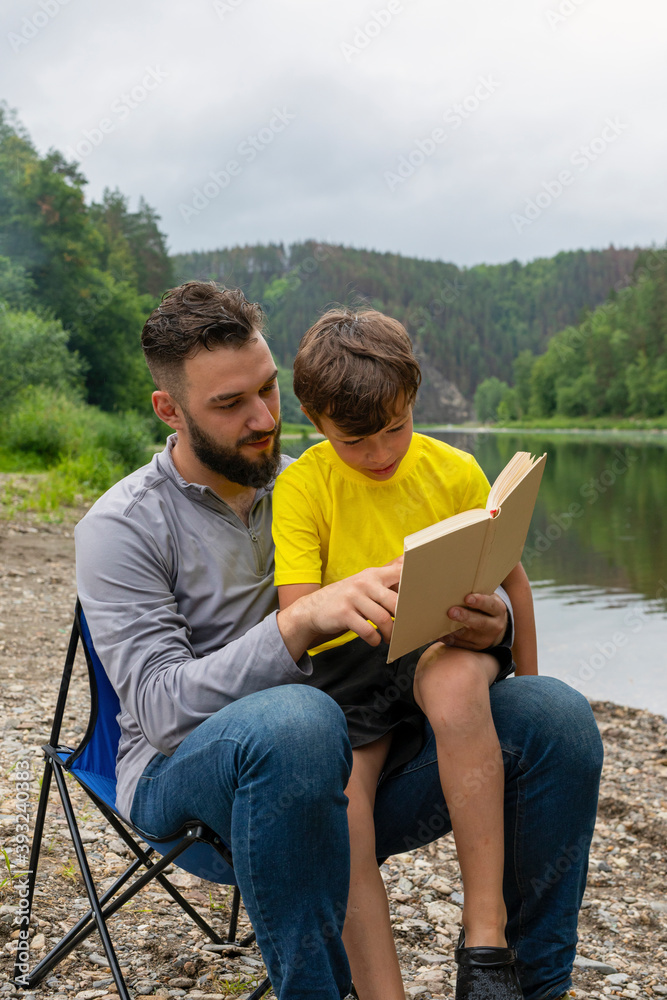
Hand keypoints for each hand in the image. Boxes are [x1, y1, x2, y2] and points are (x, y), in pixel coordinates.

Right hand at [278, 558, 402, 660]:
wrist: (313, 608)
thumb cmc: (347, 599)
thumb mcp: (364, 585)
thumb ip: (386, 583)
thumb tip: (413, 582)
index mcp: (373, 575)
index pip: (399, 573)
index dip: (414, 584)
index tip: (423, 598)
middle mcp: (364, 583)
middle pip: (395, 602)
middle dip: (403, 620)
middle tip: (405, 629)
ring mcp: (353, 597)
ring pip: (382, 619)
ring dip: (389, 633)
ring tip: (388, 638)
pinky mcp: (344, 614)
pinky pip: (367, 630)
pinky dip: (374, 640)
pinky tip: (374, 641)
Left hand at [441, 592, 508, 650]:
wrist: (492, 625)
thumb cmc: (484, 605)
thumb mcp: (487, 597)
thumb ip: (477, 592)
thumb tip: (457, 585)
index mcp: (498, 610)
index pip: (490, 605)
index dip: (479, 601)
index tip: (467, 598)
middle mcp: (494, 626)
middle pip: (480, 623)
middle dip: (465, 617)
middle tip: (451, 611)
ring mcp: (485, 639)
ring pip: (468, 636)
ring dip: (453, 630)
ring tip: (440, 624)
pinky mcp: (474, 648)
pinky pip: (460, 644)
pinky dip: (449, 639)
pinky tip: (438, 634)